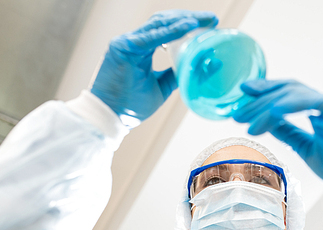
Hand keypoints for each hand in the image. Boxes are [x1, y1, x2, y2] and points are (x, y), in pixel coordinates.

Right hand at [91, 10, 217, 125]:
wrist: (110, 117)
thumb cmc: (131, 105)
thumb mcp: (162, 87)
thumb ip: (177, 73)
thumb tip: (204, 65)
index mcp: (141, 49)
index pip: (166, 29)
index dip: (187, 24)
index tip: (210, 25)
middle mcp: (133, 41)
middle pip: (164, 22)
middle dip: (189, 18)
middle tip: (212, 19)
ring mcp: (126, 42)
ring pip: (158, 24)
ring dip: (183, 20)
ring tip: (205, 21)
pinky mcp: (122, 47)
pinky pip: (150, 37)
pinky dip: (170, 31)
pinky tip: (188, 26)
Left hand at [232, 79, 322, 198]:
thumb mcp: (305, 149)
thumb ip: (288, 132)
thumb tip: (265, 120)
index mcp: (318, 112)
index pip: (288, 93)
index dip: (266, 91)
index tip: (243, 94)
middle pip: (289, 91)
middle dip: (261, 100)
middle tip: (237, 114)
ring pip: (299, 94)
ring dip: (270, 105)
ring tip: (248, 120)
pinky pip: (318, 102)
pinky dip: (295, 104)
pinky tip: (274, 111)